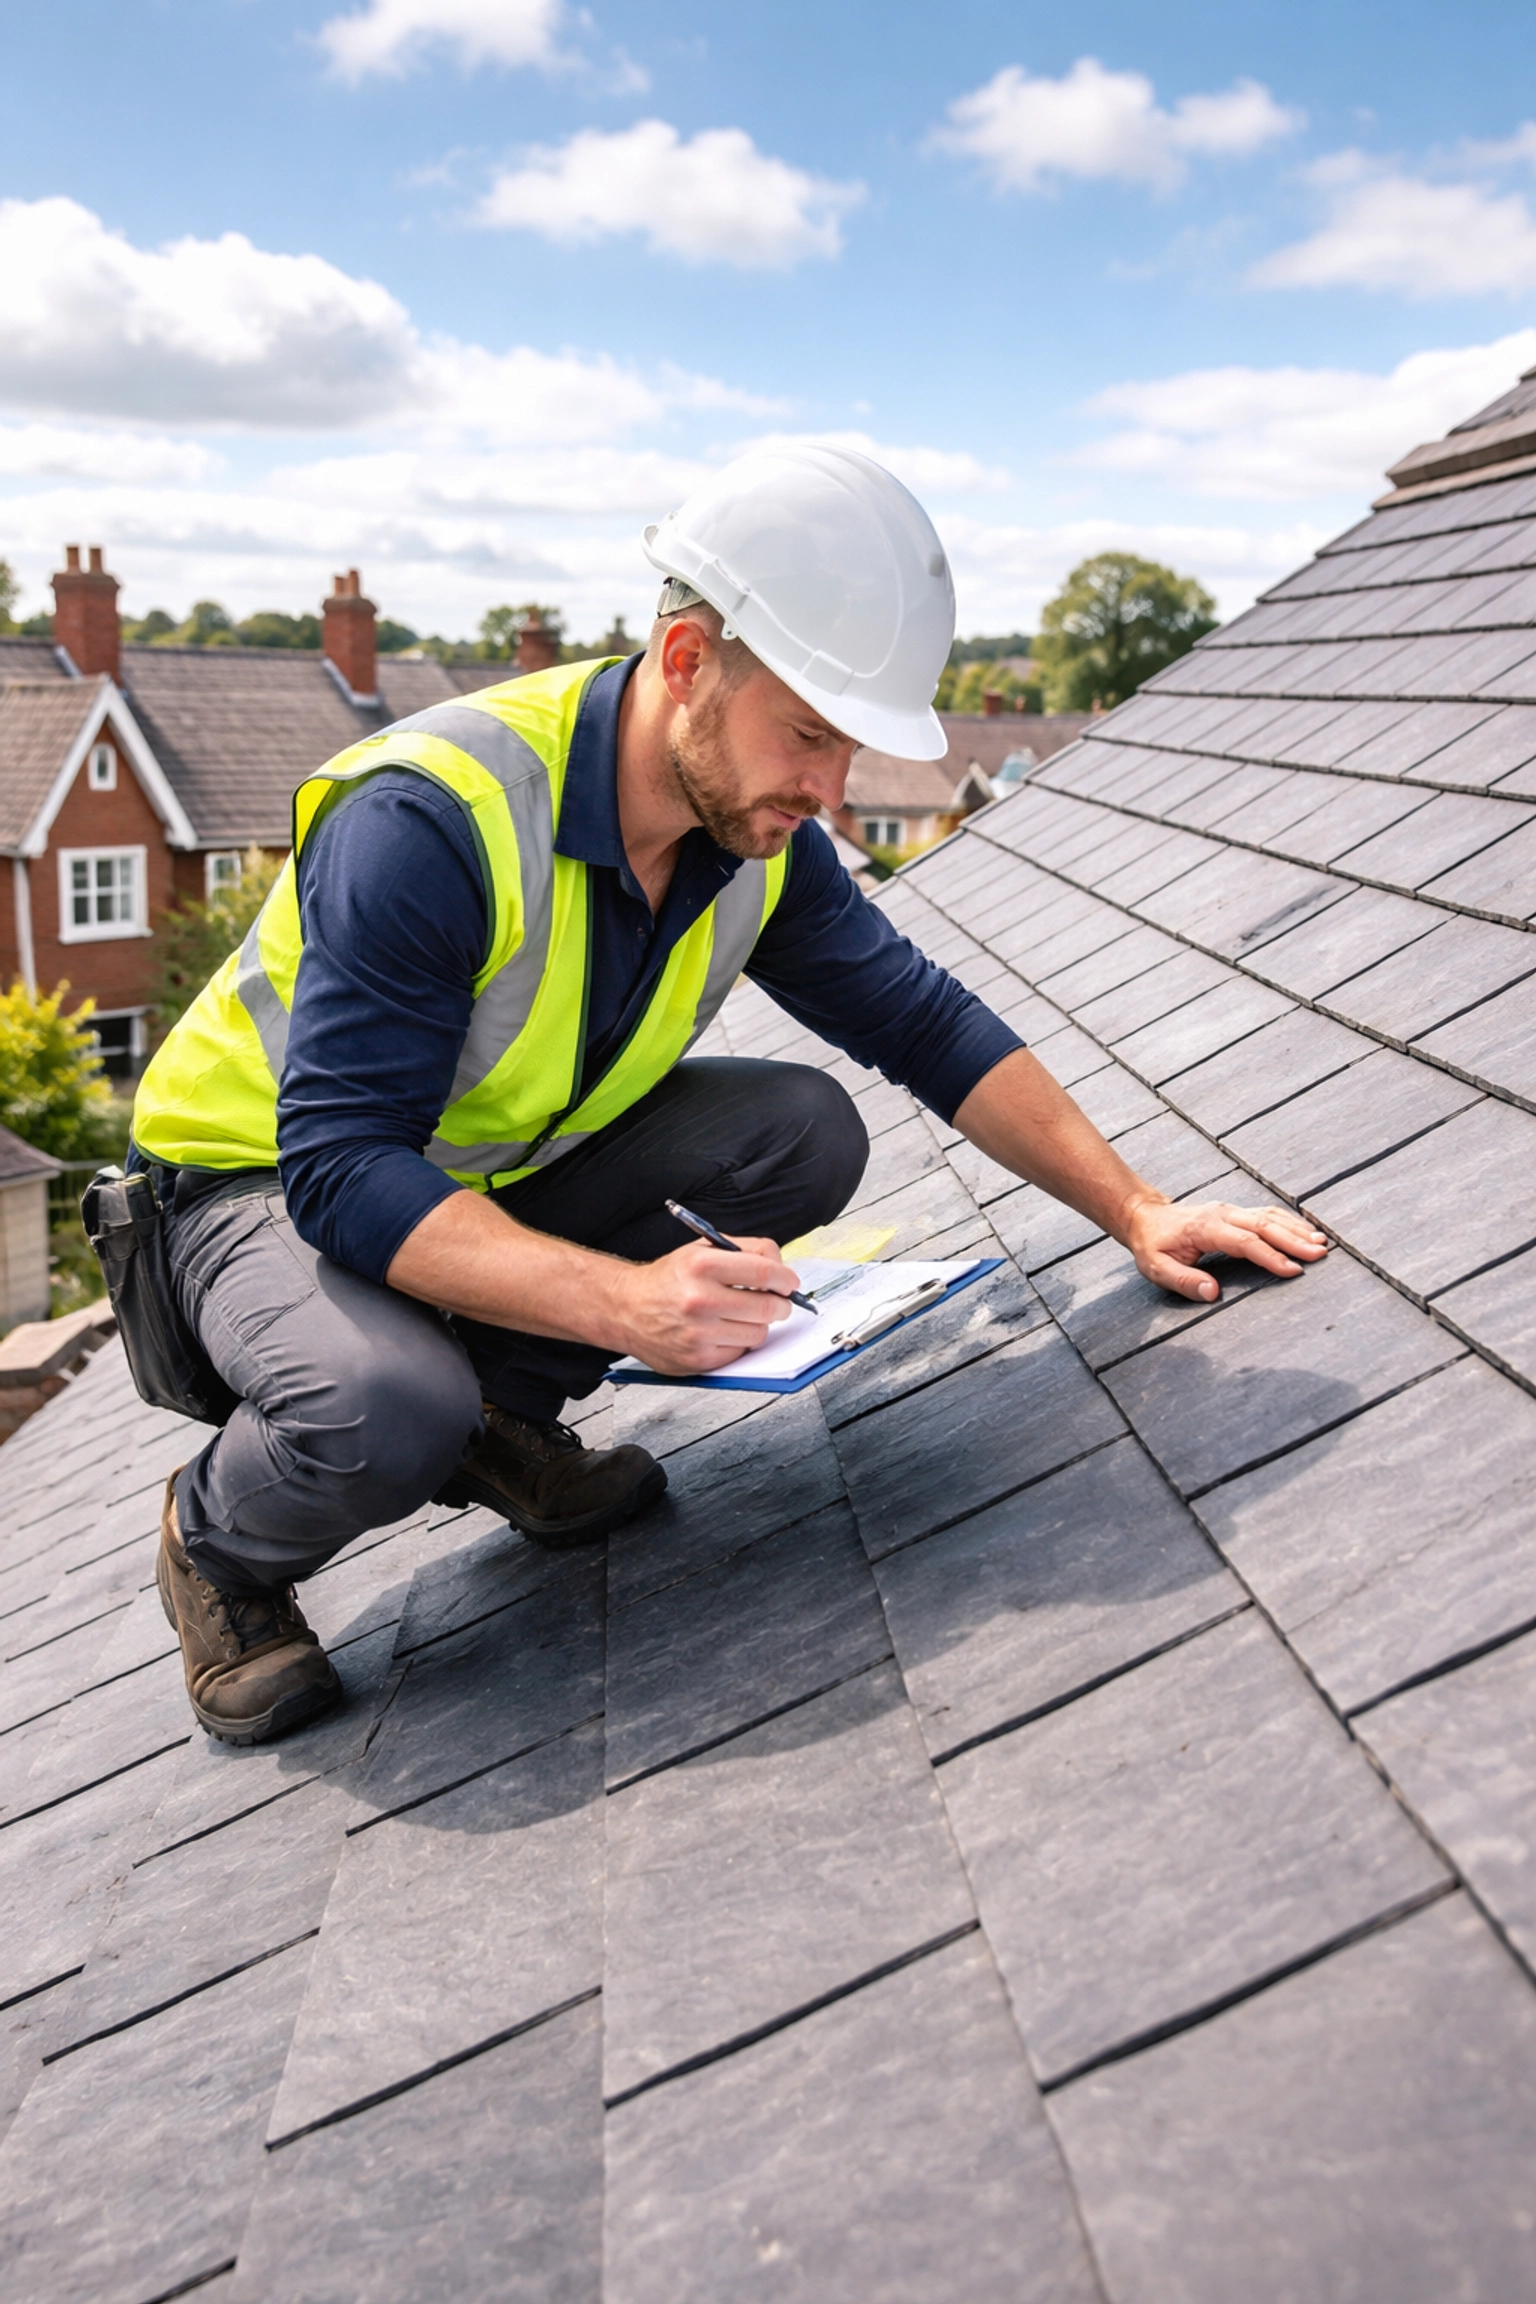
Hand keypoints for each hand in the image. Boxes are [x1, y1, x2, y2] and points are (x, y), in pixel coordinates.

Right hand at [616, 1235, 802, 1373]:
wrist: (627, 1309)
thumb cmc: (667, 1279)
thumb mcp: (700, 1250)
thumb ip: (744, 1250)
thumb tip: (781, 1267)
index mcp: (701, 1265)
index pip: (763, 1271)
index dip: (785, 1278)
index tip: (789, 1282)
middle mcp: (699, 1299)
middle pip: (768, 1306)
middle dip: (781, 1304)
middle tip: (777, 1301)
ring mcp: (699, 1333)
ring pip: (759, 1333)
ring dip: (759, 1324)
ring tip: (742, 1315)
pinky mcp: (698, 1359)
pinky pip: (741, 1352)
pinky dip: (740, 1342)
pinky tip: (724, 1330)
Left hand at [1123, 1196, 1327, 1303]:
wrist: (1147, 1217)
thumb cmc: (1153, 1246)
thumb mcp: (1156, 1268)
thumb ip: (1183, 1281)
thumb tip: (1212, 1293)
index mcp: (1206, 1228)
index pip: (1244, 1242)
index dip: (1270, 1256)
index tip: (1292, 1270)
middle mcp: (1223, 1214)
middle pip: (1264, 1225)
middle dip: (1294, 1240)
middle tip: (1320, 1254)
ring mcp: (1231, 1210)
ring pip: (1269, 1216)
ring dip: (1296, 1230)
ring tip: (1322, 1243)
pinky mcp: (1236, 1212)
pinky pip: (1267, 1213)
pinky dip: (1289, 1222)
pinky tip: (1306, 1231)